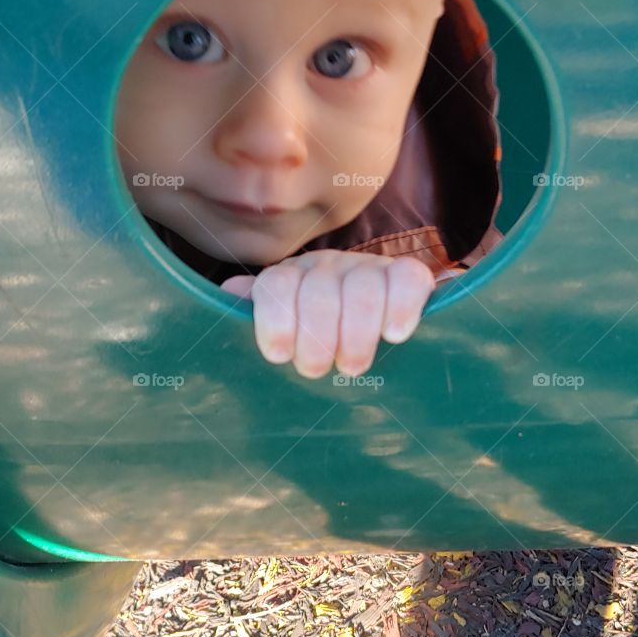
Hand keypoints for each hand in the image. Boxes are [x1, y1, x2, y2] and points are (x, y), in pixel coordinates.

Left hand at [219, 249, 436, 378]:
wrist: (377, 323)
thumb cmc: (318, 337)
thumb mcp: (284, 329)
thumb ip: (259, 312)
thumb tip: (229, 292)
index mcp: (293, 278)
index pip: (277, 284)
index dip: (275, 319)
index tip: (278, 355)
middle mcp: (329, 266)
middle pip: (319, 290)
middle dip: (316, 335)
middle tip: (316, 370)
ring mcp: (370, 268)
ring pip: (362, 287)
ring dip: (356, 331)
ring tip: (352, 367)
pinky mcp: (408, 275)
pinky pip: (408, 279)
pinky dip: (402, 306)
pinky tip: (394, 335)